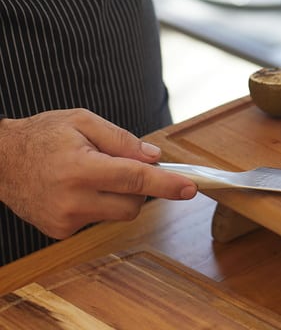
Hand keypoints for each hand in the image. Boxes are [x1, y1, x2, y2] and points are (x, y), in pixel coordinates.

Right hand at [0, 109, 196, 238]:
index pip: (135, 180)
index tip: (190, 189)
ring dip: (118, 196)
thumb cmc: (43, 135)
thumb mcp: (83, 121)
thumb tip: (154, 158)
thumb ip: (122, 140)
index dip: (167, 184)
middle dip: (139, 187)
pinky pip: (98, 220)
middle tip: (121, 166)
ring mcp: (65, 220)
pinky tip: (76, 189)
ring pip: (118, 214)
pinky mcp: (60, 231)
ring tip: (91, 175)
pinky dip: (98, 204)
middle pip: (134, 204)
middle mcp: (73, 200)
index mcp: (80, 169)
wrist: (0, 160)